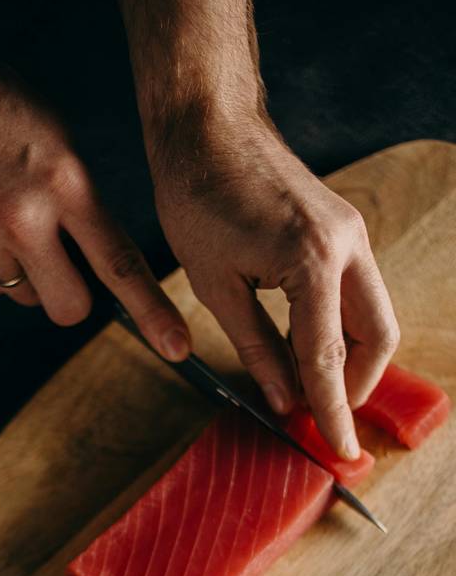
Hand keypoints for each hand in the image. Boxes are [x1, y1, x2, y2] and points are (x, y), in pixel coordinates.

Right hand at [0, 23, 189, 359]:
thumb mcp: (54, 131)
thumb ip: (80, 191)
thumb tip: (95, 238)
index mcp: (64, 182)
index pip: (119, 262)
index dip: (152, 311)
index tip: (176, 345)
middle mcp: (25, 219)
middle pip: (71, 308)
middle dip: (76, 299)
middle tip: (69, 270)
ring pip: (27, 297)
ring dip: (32, 276)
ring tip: (14, 225)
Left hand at [152, 117, 399, 457]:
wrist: (208, 125)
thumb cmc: (197, 195)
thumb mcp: (216, 284)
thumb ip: (256, 347)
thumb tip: (283, 398)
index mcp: (310, 261)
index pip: (329, 357)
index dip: (333, 410)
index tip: (340, 450)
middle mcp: (346, 245)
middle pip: (377, 336)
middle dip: (355, 384)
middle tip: (322, 415)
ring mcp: (350, 232)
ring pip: (374, 313)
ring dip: (350, 355)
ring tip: (312, 387)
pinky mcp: (341, 226)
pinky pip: (357, 290)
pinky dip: (341, 325)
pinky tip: (311, 345)